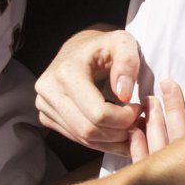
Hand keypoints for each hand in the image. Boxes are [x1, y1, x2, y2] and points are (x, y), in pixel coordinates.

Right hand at [36, 24, 142, 152]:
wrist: (80, 49)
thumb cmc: (105, 46)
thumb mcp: (123, 43)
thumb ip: (128, 64)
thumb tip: (123, 95)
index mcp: (66, 72)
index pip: (98, 113)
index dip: (124, 118)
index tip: (139, 109)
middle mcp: (49, 90)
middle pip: (89, 130)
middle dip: (119, 133)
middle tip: (138, 123)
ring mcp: (44, 105)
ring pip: (83, 139)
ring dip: (112, 141)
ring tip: (131, 128)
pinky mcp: (46, 117)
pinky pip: (77, 139)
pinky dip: (100, 141)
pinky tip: (116, 132)